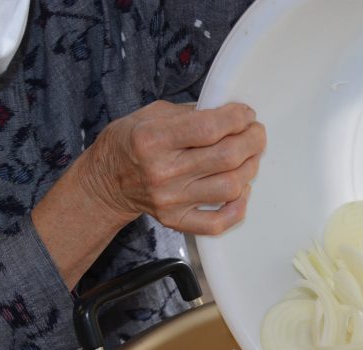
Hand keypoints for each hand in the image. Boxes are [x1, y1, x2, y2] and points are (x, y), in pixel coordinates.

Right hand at [79, 101, 266, 235]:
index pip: (210, 128)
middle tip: (256, 133)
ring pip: (230, 187)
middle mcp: (163, 172)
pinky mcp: (176, 221)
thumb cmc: (130, 143)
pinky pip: (218, 222)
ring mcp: (171, 200)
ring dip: (250, 168)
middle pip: (227, 157)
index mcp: (154, 139)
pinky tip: (240, 191)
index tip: (246, 114)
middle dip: (252, 140)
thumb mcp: (152, 114)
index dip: (238, 118)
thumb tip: (229, 114)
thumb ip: (191, 114)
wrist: (107, 182)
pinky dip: (238, 208)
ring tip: (249, 157)